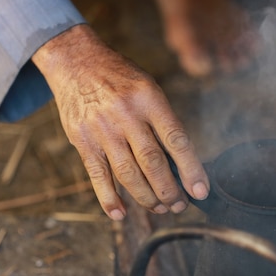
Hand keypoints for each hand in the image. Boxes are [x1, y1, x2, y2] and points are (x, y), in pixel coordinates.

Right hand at [32, 24, 208, 219]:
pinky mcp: (82, 141)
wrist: (75, 62)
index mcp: (149, 99)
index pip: (176, 140)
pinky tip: (121, 214)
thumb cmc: (120, 78)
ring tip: (159, 208)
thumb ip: (162, 121)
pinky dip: (109, 199)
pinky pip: (98, 176)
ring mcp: (102, 130)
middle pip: (153, 163)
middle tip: (179, 205)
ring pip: (128, 174)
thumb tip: (179, 164)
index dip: (191, 170)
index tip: (200, 191)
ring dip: (146, 198)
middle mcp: (126, 115)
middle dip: (169, 190)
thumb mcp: (147, 87)